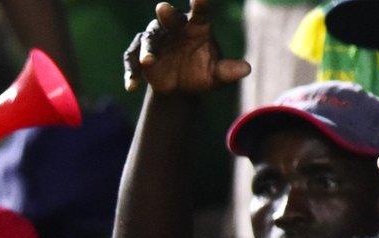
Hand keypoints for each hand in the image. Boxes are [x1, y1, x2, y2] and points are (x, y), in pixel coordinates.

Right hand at [125, 0, 250, 94]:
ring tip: (149, 62)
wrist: (179, 88)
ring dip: (148, 50)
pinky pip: (132, 59)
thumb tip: (246, 69)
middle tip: (162, 8)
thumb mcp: (216, 75)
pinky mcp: (139, 53)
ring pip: (148, 38)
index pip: (201, 11)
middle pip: (169, 17)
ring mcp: (156, 39)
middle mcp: (175, 27)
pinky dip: (131, 72)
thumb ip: (228, 70)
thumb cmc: (201, 73)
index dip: (200, 3)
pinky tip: (132, 86)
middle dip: (167, 14)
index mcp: (197, 25)